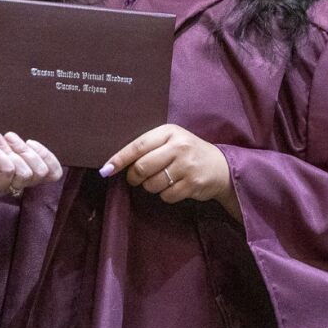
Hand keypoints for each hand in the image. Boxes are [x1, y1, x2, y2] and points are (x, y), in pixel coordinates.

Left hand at [0, 111, 62, 198]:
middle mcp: (12, 178)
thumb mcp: (2, 122)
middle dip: (27, 149)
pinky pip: (8, 171)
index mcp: (20, 164)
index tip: (33, 140)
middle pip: (41, 173)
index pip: (51, 174)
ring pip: (25, 173)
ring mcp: (0, 185)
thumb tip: (43, 122)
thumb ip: (22, 125)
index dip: (50, 158)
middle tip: (8, 136)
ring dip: (10, 150)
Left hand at [100, 123, 240, 220]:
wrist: (221, 166)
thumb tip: (116, 163)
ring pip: (152, 184)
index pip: (138, 145)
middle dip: (134, 177)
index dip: (120, 158)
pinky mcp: (193, 184)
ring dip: (151, 186)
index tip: (106, 169)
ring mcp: (187, 166)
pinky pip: (166, 196)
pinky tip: (174, 187)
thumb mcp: (171, 141)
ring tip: (161, 180)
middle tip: (136, 179)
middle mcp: (179, 146)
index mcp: (169, 132)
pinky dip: (165, 195)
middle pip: (142, 167)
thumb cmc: (188, 152)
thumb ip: (149, 147)